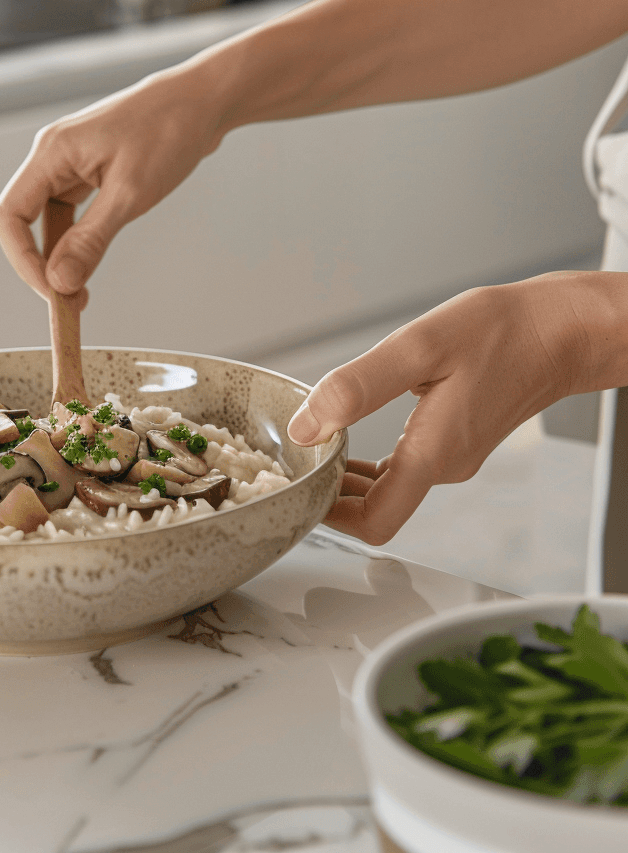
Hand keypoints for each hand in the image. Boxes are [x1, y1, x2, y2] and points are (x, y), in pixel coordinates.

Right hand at [0, 64, 227, 304]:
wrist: (203, 101)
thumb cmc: (169, 131)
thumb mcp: (130, 194)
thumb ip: (90, 240)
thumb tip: (60, 281)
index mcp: (51, 153)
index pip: (9, 216)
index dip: (23, 260)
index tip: (52, 291)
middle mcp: (52, 157)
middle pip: (23, 223)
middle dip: (41, 266)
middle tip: (70, 303)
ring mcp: (70, 165)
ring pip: (47, 223)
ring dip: (60, 258)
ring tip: (82, 292)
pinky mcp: (89, 173)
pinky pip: (69, 216)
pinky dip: (76, 243)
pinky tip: (90, 262)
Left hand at [286, 272, 627, 544]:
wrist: (561, 329)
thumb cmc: (501, 332)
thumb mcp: (419, 347)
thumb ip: (358, 389)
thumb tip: (305, 428)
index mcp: (432, 455)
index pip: (373, 523)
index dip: (330, 515)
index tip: (298, 487)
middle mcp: (442, 467)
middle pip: (373, 509)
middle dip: (329, 494)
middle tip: (290, 462)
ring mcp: (450, 458)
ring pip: (386, 489)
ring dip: (346, 477)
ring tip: (309, 444)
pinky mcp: (453, 442)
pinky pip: (402, 467)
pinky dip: (369, 461)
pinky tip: (347, 433)